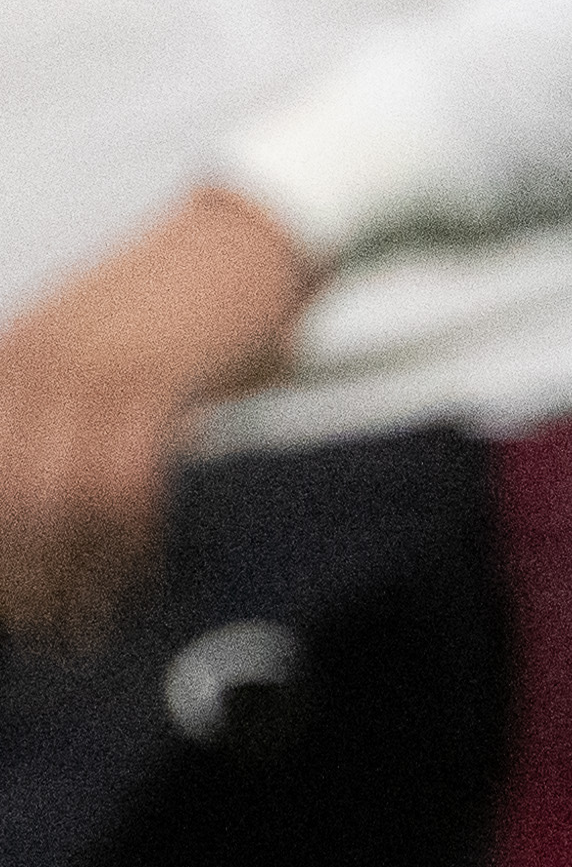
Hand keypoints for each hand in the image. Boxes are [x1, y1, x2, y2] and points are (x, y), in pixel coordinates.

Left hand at [0, 187, 317, 643]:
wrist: (252, 235)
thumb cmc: (185, 301)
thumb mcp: (99, 349)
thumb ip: (64, 413)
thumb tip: (49, 505)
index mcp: (7, 356)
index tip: (9, 603)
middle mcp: (32, 361)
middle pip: (6, 495)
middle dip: (19, 574)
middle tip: (40, 631)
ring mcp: (91, 370)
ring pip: (57, 500)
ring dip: (72, 575)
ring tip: (85, 624)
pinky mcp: (154, 381)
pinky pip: (125, 484)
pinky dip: (128, 544)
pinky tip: (137, 576)